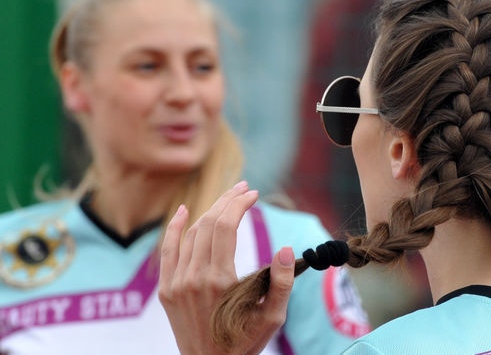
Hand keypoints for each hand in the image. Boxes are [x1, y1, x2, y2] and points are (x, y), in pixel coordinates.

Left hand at [159, 181, 294, 353]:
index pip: (226, 227)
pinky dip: (174, 228)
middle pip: (208, 224)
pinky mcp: (166, 290)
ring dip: (209, 210)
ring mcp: (176, 283)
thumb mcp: (273, 317)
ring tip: (228, 198)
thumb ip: (283, 283)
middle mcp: (194, 278)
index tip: (253, 194)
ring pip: (191, 233)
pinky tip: (185, 210)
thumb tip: (286, 249)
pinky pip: (167, 250)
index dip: (239, 205)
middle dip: (227, 200)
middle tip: (244, 188)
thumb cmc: (246, 341)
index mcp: (220, 281)